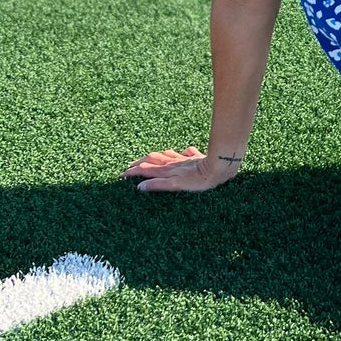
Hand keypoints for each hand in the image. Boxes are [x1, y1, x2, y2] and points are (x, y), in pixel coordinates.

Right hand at [120, 147, 239, 192]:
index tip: (121, 175)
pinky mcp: (197, 158)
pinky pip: (186, 153)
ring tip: (149, 158)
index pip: (145, 170)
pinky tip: (183, 153)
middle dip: (140, 162)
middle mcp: (174, 163)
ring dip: (155, 157)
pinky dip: (181, 154)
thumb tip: (140, 187)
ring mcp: (185, 160)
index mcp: (167, 170)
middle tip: (130, 165)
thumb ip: (159, 185)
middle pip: (153, 159)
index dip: (132, 172)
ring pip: (166, 155)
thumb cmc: (199, 179)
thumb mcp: (176, 185)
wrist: (219, 167)